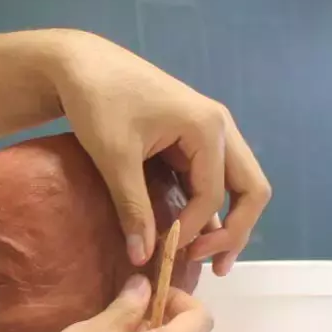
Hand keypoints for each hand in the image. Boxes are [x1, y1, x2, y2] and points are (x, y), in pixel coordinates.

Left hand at [49, 33, 268, 272]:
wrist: (81, 64)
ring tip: (209, 259)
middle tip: (214, 267)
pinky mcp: (194, 137)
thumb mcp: (114, 158)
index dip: (193, 230)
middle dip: (236, 231)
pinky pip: (215, 177)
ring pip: (238, 184)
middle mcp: (220, 128)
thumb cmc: (98, 102)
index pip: (213, 195)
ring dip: (228, 221)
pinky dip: (210, 206)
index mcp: (208, 128)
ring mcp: (211, 131)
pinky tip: (193, 231)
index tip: (165, 253)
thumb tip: (143, 258)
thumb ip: (133, 208)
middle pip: (250, 188)